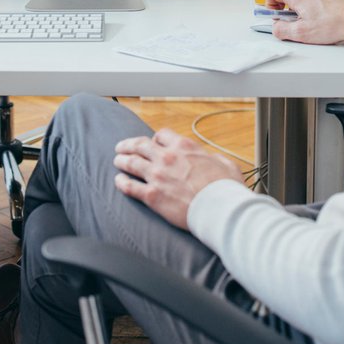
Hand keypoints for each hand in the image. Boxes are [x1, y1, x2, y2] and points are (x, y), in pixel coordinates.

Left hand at [113, 128, 242, 229]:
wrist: (219, 209)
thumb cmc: (226, 188)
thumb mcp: (225, 163)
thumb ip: (214, 158)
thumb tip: (212, 160)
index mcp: (183, 147)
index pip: (161, 134)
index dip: (155, 138)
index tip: (153, 142)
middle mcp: (166, 158)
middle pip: (140, 146)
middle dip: (128, 145)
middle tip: (121, 147)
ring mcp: (157, 176)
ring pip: (132, 163)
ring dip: (122, 160)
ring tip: (117, 161)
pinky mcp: (152, 196)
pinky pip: (130, 187)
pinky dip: (122, 183)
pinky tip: (118, 181)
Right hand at [265, 0, 343, 44]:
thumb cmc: (332, 26)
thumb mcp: (301, 34)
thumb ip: (283, 30)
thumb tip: (275, 28)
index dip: (269, 2)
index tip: (274, 14)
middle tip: (283, 13)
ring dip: (292, 1)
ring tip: (297, 17)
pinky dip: (304, 3)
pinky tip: (310, 17)